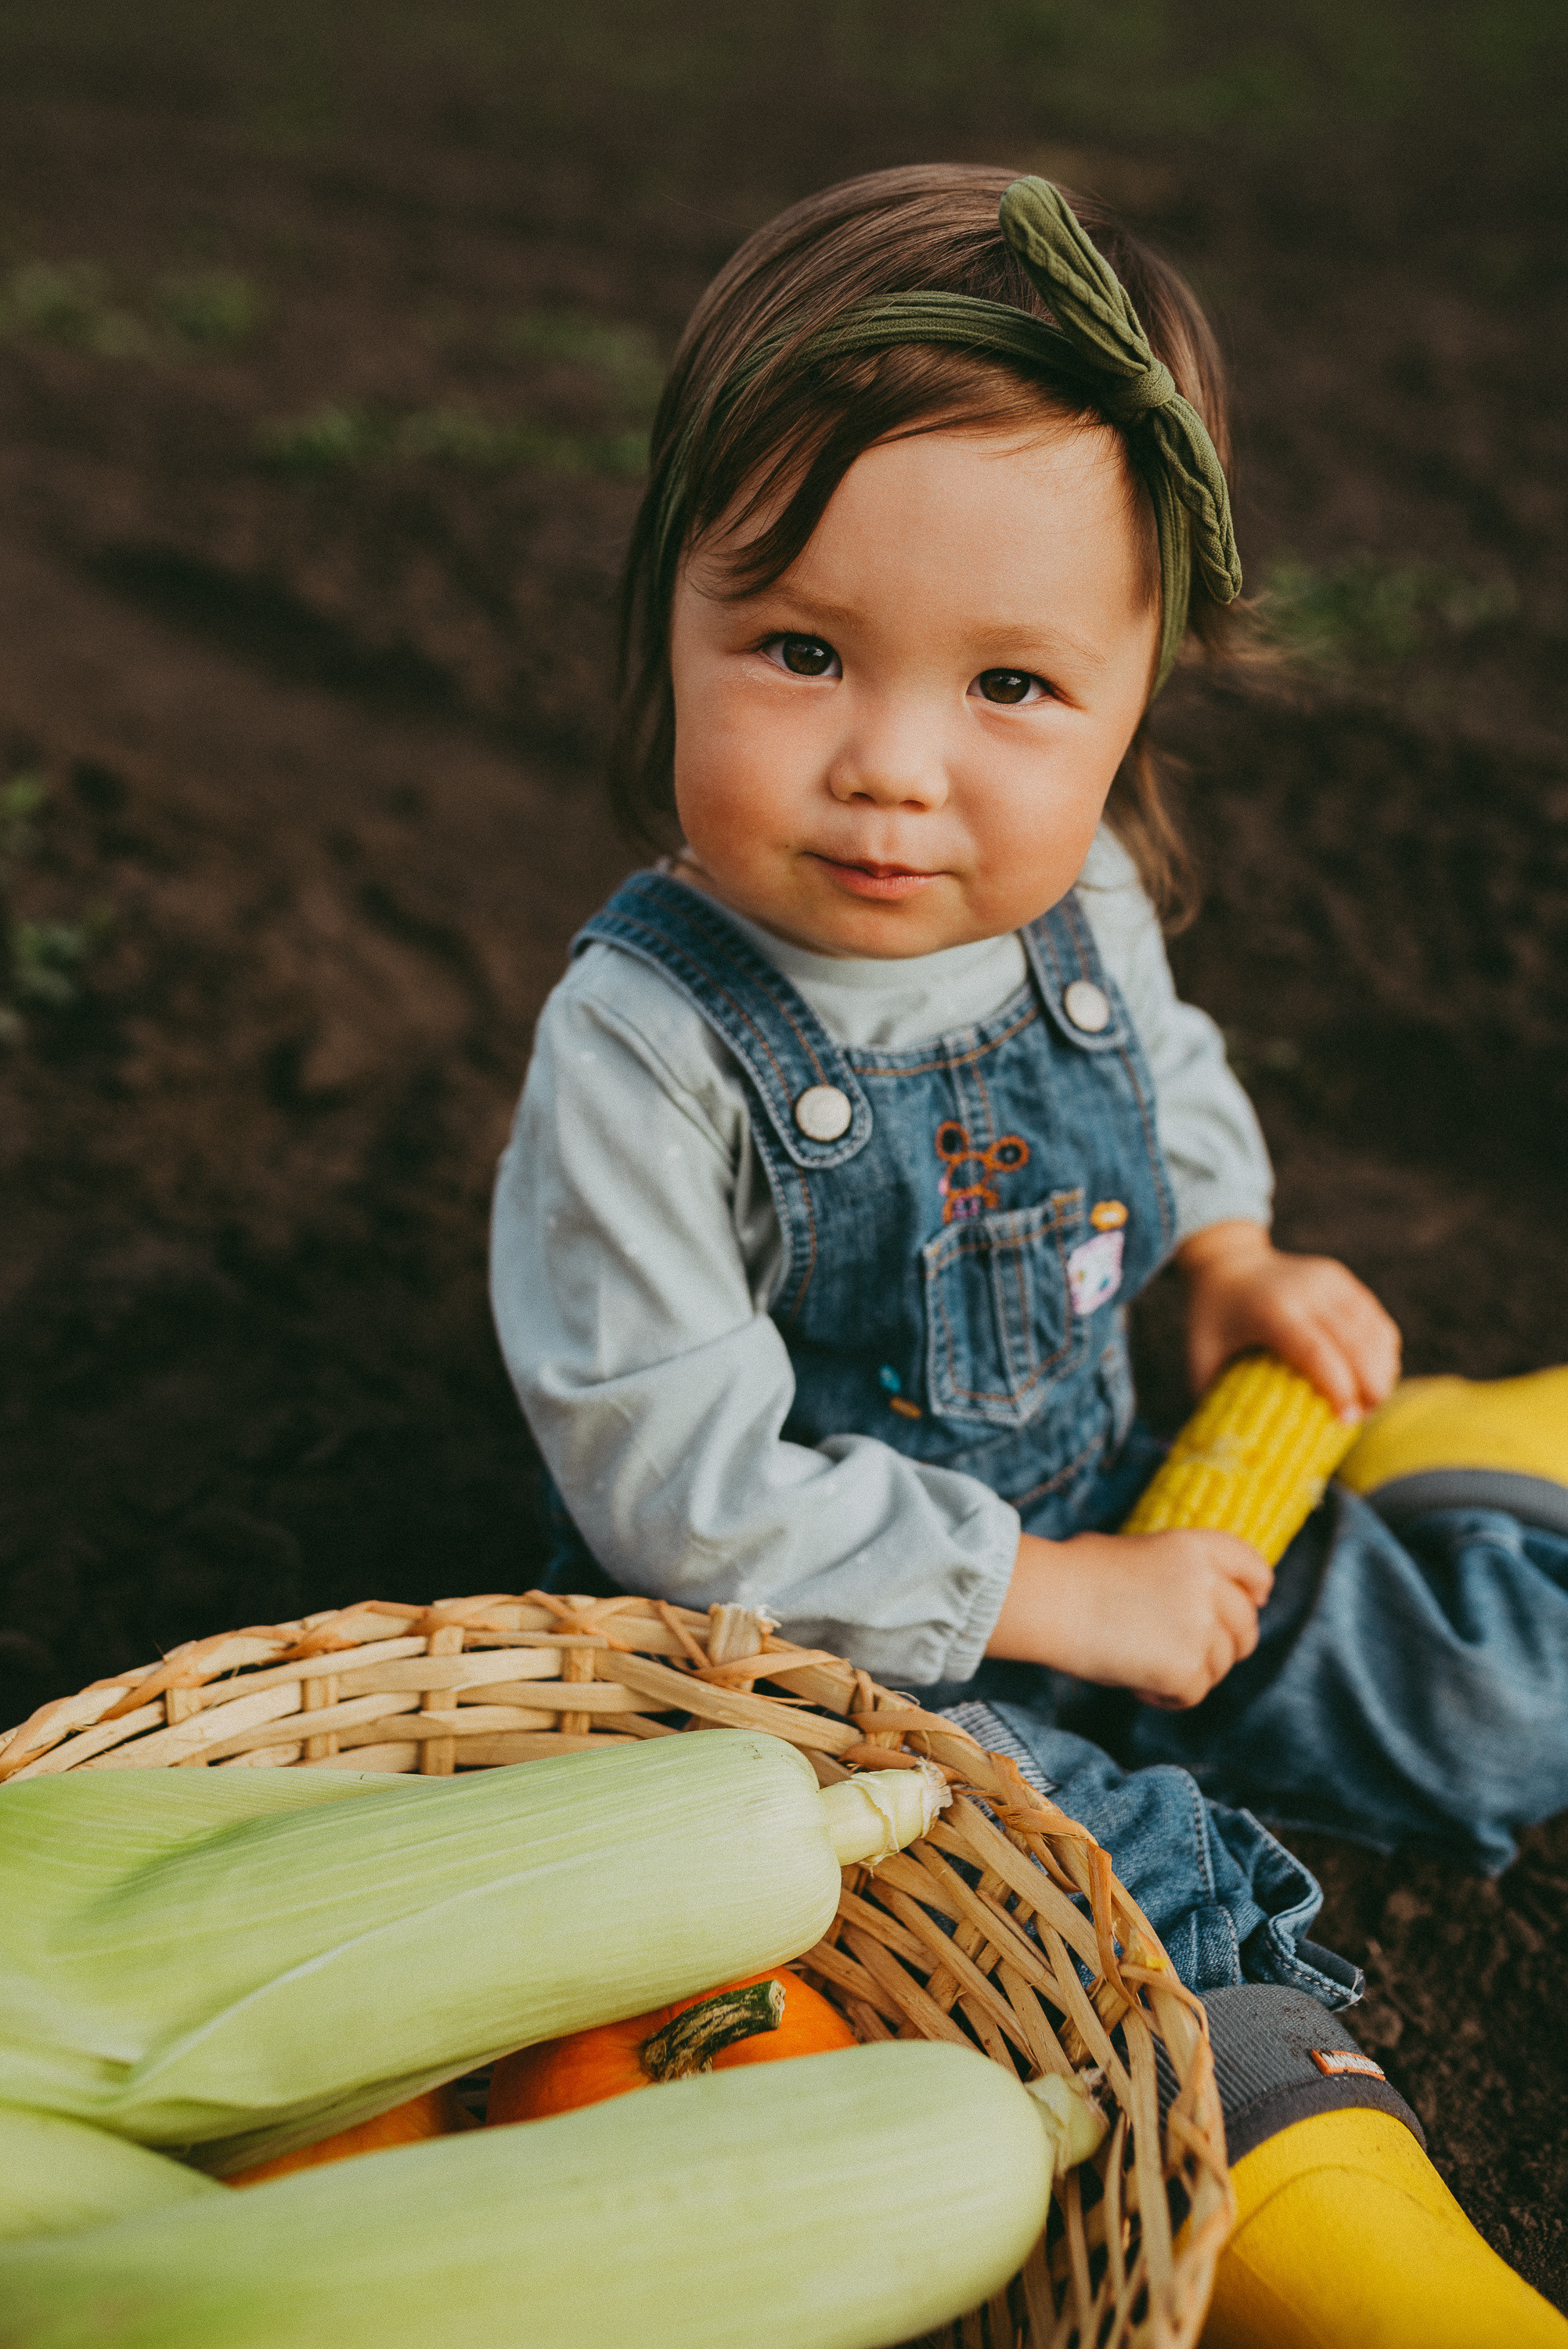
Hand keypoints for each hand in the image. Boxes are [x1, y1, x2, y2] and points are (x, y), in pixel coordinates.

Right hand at [986, 1527, 1272, 1707]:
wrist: (1051, 1600)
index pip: (1253, 1568)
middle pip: (1246, 1627)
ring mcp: (1201, 1628)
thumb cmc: (1076, 1572)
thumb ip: (1178, 1572)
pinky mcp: (1185, 1668)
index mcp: (1197, 1548)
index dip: (1255, 1591)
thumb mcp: (1140, 1551)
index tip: (1252, 1604)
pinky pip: (1193, 1694)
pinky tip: (1136, 1685)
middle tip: (1190, 1656)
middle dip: (1226, 1646)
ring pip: (1220, 1666)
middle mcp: (1209, 1585)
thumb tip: (1191, 1598)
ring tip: (1145, 1667)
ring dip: (1191, 1673)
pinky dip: (1168, 1696)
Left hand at [1177, 1221, 1400, 1421]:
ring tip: (1369, 1403)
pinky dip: (1382, 1353)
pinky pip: (1377, 1322)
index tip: (1346, 1421)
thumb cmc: (1213, 1319)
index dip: (1337, 1387)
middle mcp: (1306, 1289)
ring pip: (1375, 1333)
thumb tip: (1232, 1446)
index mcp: (1271, 1309)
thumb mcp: (1202, 1355)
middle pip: (1356, 1343)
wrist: (1229, 1262)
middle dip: (1369, 1387)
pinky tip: (1373, 1377)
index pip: (1316, 1350)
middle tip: (1360, 1419)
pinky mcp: (1344, 1281)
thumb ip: (1215, 1396)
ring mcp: (1330, 1281)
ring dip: (1381, 1373)